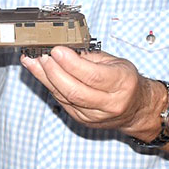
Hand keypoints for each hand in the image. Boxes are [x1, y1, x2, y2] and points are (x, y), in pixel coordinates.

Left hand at [20, 46, 158, 135]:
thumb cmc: (124, 80)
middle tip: (41, 56)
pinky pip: (62, 102)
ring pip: (64, 97)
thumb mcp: (114, 62)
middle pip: (74, 90)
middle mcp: (110, 103)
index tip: (56, 50)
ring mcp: (95, 116)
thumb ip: (89, 57)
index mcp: (122, 83)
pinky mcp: (83, 120)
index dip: (71, 63)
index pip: (92, 76)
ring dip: (45, 78)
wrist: (135, 108)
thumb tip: (62, 48)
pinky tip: (40, 74)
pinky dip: (49, 86)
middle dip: (53, 71)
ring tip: (32, 62)